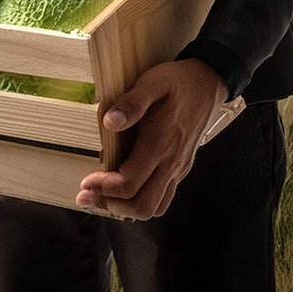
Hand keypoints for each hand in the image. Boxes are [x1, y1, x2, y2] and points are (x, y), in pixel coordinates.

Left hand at [76, 59, 227, 219]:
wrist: (208, 83)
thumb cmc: (177, 83)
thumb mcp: (152, 83)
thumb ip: (131, 103)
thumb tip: (109, 121)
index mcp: (160, 144)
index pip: (130, 183)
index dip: (103, 188)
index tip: (85, 182)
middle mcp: (171, 163)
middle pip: (143, 205)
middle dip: (111, 206)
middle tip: (87, 196)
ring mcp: (178, 168)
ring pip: (155, 207)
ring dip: (126, 209)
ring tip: (103, 197)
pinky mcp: (180, 168)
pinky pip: (162, 198)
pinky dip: (141, 201)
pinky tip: (123, 191)